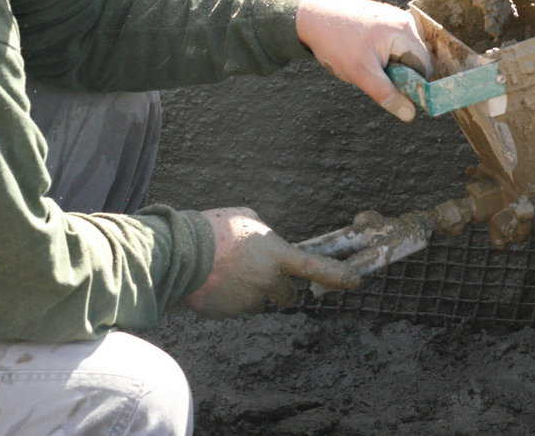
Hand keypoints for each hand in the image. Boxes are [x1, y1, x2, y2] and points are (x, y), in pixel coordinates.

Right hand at [183, 207, 359, 317]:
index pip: (316, 267)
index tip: (356, 282)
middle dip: (279, 287)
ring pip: (259, 300)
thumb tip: (268, 243)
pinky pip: (237, 307)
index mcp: (277, 255)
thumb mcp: (247, 219)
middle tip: (258, 271)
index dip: (338, 276)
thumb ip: (266, 234)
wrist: (179, 253)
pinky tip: (214, 281)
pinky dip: (230, 297)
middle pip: (287, 294)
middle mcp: (269, 281)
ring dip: (250, 290)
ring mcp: (250, 300)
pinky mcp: (231, 313)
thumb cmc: (213, 230)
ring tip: (226, 270)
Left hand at [295, 0, 432, 122]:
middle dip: (397, 73)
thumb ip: (387, 94)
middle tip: (372, 75)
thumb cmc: (337, 43)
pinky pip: (392, 43)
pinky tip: (360, 52)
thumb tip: (410, 115)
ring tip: (363, 61)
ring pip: (401, 52)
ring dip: (387, 64)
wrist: (311, 16)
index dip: (412, 85)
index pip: (424, 67)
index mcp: (404, 32)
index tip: (392, 92)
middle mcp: (405, 21)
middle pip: (414, 59)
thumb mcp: (361, 73)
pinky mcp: (383, 17)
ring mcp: (394, 17)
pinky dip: (380, 53)